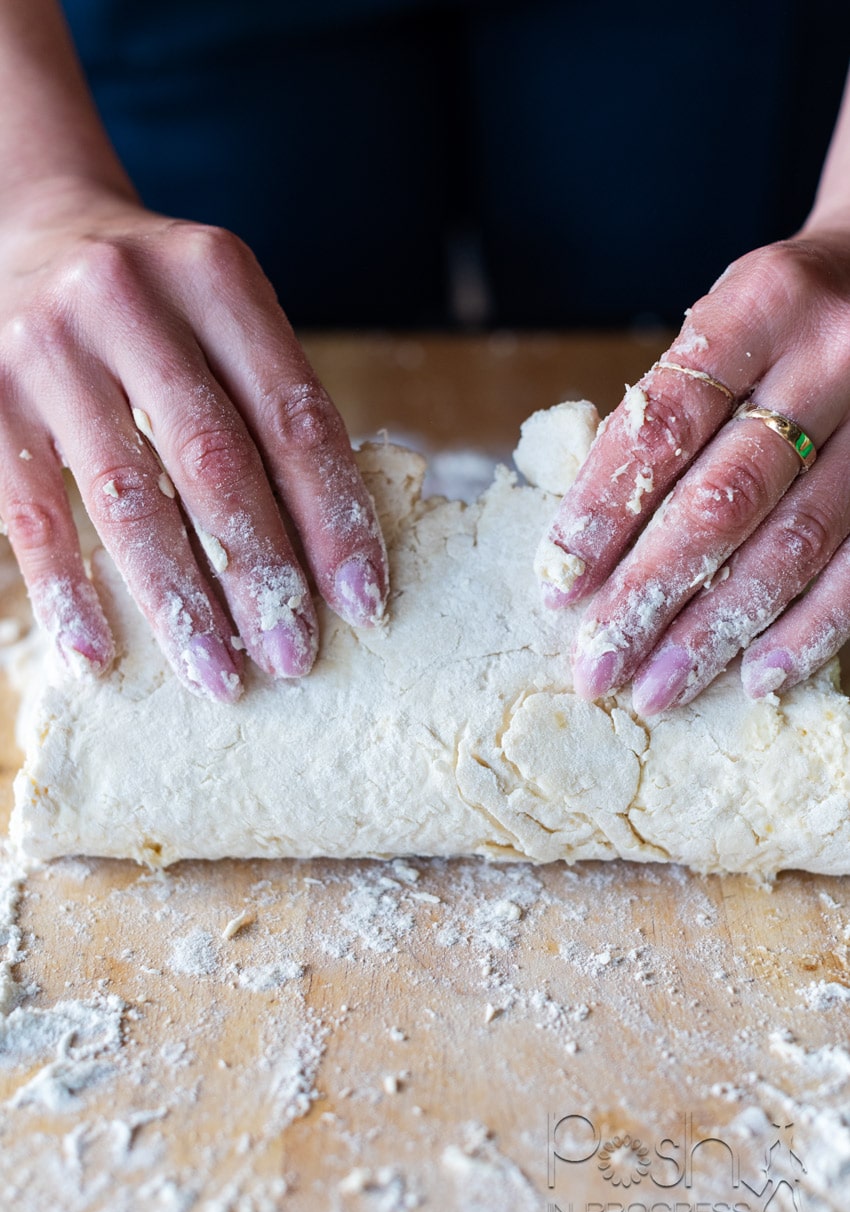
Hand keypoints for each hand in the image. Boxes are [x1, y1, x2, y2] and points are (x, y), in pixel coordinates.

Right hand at [0, 182, 387, 700]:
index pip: (294, 415)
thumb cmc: (157, 307)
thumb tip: (326, 556)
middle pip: (215, 459)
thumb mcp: (223, 318)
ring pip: (128, 497)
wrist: (28, 231)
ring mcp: (49, 349)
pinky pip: (34, 515)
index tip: (364, 603)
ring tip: (218, 675)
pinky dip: (69, 590)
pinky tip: (99, 653)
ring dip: (179, 600)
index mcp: (216, 276)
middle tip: (295, 657)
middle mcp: (130, 300)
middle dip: (261, 572)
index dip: (335, 518)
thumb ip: (268, 408)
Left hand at [536, 228, 849, 713]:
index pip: (665, 422)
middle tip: (596, 664)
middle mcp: (834, 356)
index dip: (605, 510)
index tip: (557, 584)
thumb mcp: (724, 326)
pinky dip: (808, 631)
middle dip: (649, 594)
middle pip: (725, 499)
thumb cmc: (784, 316)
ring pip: (793, 544)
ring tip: (658, 688)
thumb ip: (671, 411)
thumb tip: (589, 544)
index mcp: (762, 304)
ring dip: (716, 631)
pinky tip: (755, 676)